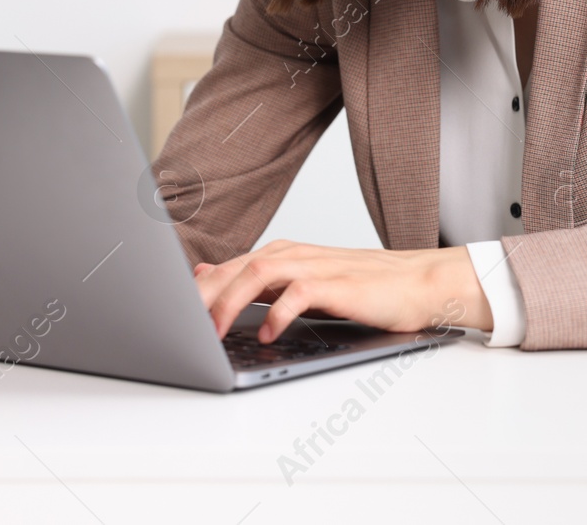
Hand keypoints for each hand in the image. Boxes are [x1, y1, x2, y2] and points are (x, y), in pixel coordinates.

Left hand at [192, 239, 491, 342]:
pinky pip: (300, 293)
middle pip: (235, 267)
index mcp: (282, 255)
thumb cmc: (363, 289)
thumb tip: (208, 278)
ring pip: (259, 272)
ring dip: (231, 301)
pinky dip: (278, 312)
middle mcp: (293, 254)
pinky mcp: (338, 283)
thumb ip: (259, 282)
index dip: (194, 290)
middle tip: (178, 325)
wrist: (418, 282)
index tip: (168, 312)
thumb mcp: (303, 284)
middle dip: (202, 296)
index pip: (227, 268)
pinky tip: (267, 332)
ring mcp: (315, 266)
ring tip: (211, 330)